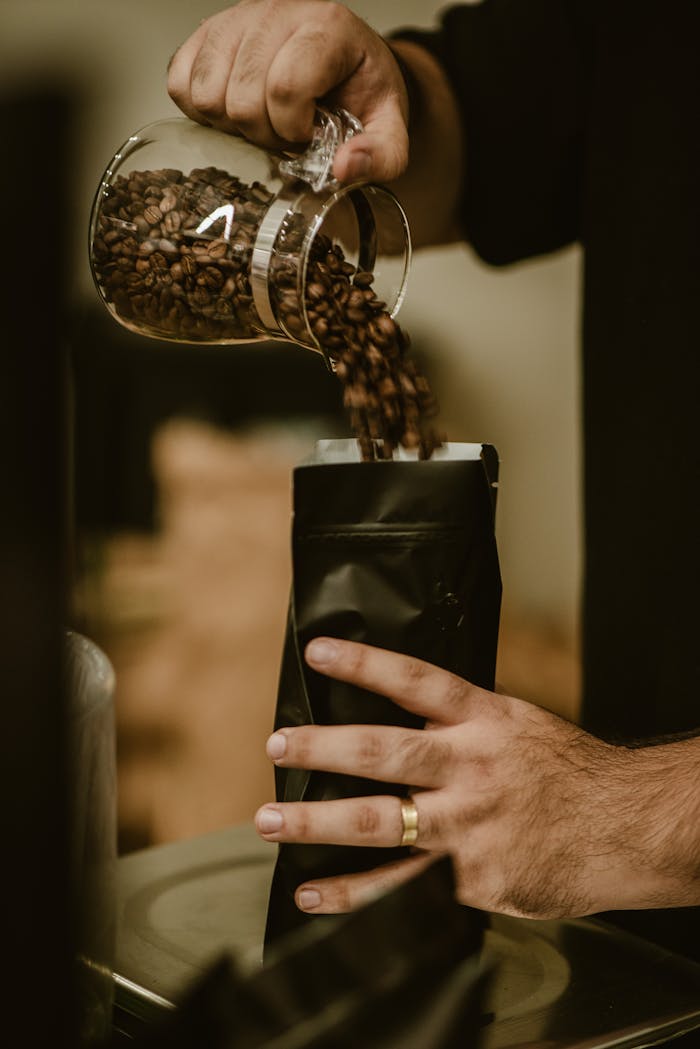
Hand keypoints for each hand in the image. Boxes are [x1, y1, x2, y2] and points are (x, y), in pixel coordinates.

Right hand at [167, 0, 408, 183]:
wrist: (343, 62)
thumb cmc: (360, 92)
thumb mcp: (389, 128)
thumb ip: (381, 156)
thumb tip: (344, 168)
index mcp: (327, 28)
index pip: (286, 86)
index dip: (292, 128)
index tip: (308, 134)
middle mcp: (276, 11)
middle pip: (241, 98)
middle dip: (263, 134)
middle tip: (285, 133)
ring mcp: (235, 18)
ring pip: (204, 93)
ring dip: (231, 124)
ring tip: (261, 121)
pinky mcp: (205, 33)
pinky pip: (179, 82)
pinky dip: (201, 110)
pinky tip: (233, 109)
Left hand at [256, 638, 699, 917]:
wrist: (625, 828)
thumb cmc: (567, 773)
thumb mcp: (517, 727)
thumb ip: (461, 726)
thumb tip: (400, 719)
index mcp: (485, 720)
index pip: (416, 681)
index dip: (365, 663)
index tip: (318, 651)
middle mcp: (472, 767)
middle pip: (384, 751)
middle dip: (321, 748)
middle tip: (277, 743)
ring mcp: (470, 825)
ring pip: (380, 823)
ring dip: (317, 824)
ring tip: (271, 823)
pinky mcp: (474, 878)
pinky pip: (403, 888)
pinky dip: (355, 897)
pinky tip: (317, 897)